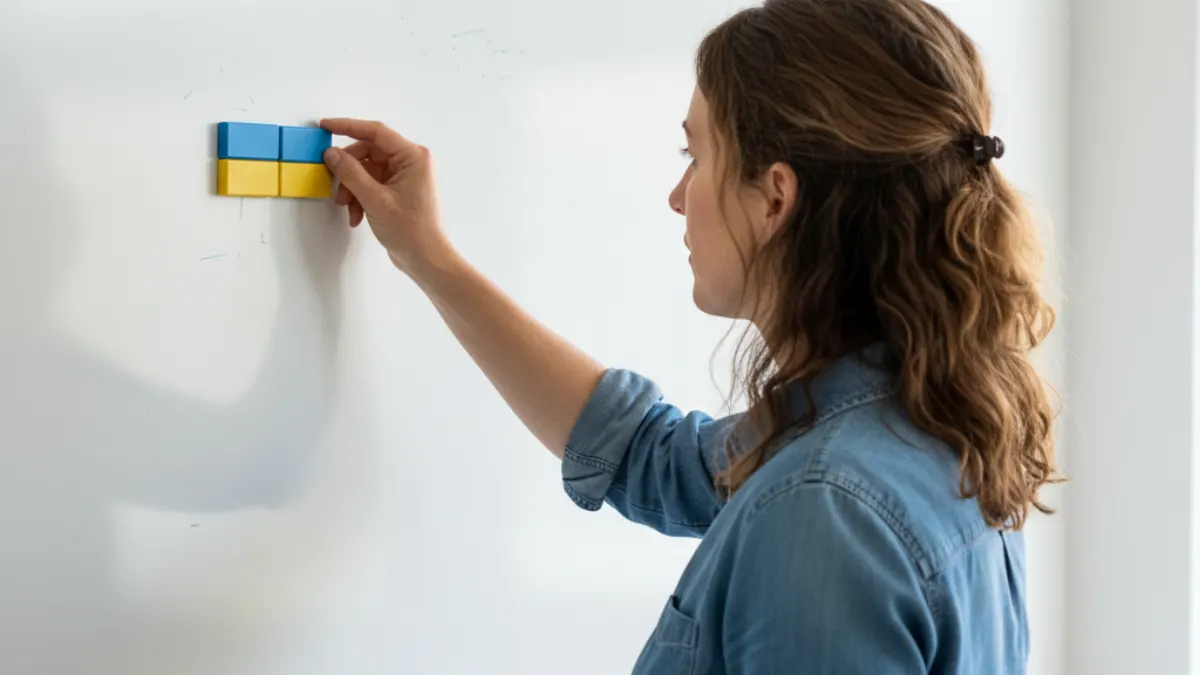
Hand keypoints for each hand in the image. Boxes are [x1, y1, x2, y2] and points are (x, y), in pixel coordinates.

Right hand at [319, 118, 452, 275]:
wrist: (427, 260)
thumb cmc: (411, 230)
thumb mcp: (375, 199)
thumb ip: (350, 173)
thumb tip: (331, 153)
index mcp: (414, 157)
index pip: (376, 132)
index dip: (348, 126)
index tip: (325, 126)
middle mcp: (412, 162)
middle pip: (369, 153)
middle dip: (349, 172)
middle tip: (335, 188)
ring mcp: (406, 177)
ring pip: (368, 171)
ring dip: (353, 188)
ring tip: (347, 208)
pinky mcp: (400, 191)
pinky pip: (373, 185)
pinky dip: (361, 197)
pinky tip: (357, 216)